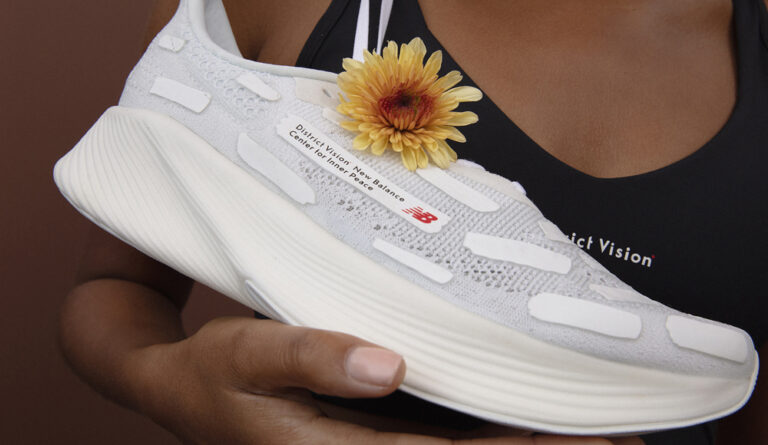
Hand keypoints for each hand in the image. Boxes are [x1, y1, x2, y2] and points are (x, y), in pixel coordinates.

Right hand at [132, 317, 641, 443]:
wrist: (183, 390)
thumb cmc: (215, 371)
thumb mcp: (249, 353)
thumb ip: (314, 356)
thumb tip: (389, 365)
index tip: (588, 442)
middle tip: (616, 440)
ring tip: (585, 432)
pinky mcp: (365, 438)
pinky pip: (435, 441)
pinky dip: (481, 432)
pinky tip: (513, 416)